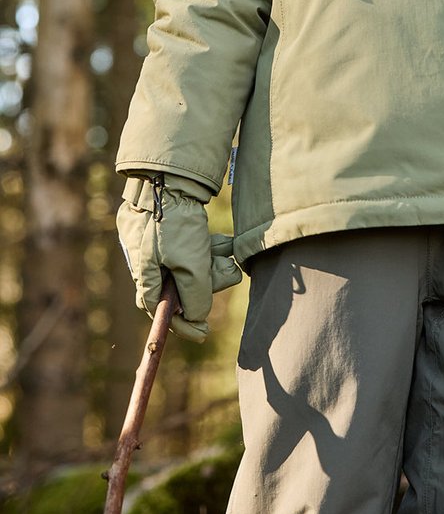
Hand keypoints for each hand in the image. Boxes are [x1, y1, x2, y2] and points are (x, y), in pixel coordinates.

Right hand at [117, 176, 241, 341]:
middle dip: (208, 281)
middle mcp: (151, 264)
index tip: (204, 333)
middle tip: (227, 271)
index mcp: (146, 277)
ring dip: (213, 262)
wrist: (168, 179)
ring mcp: (162, 246)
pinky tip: (226, 241)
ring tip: (228, 251)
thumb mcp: (189, 265)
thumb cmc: (174, 224)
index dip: (185, 324)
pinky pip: (196, 247)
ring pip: (193, 266)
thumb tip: (197, 316)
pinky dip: (211, 247)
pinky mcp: (174, 229)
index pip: (164, 311)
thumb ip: (195, 295)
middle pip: (183, 287)